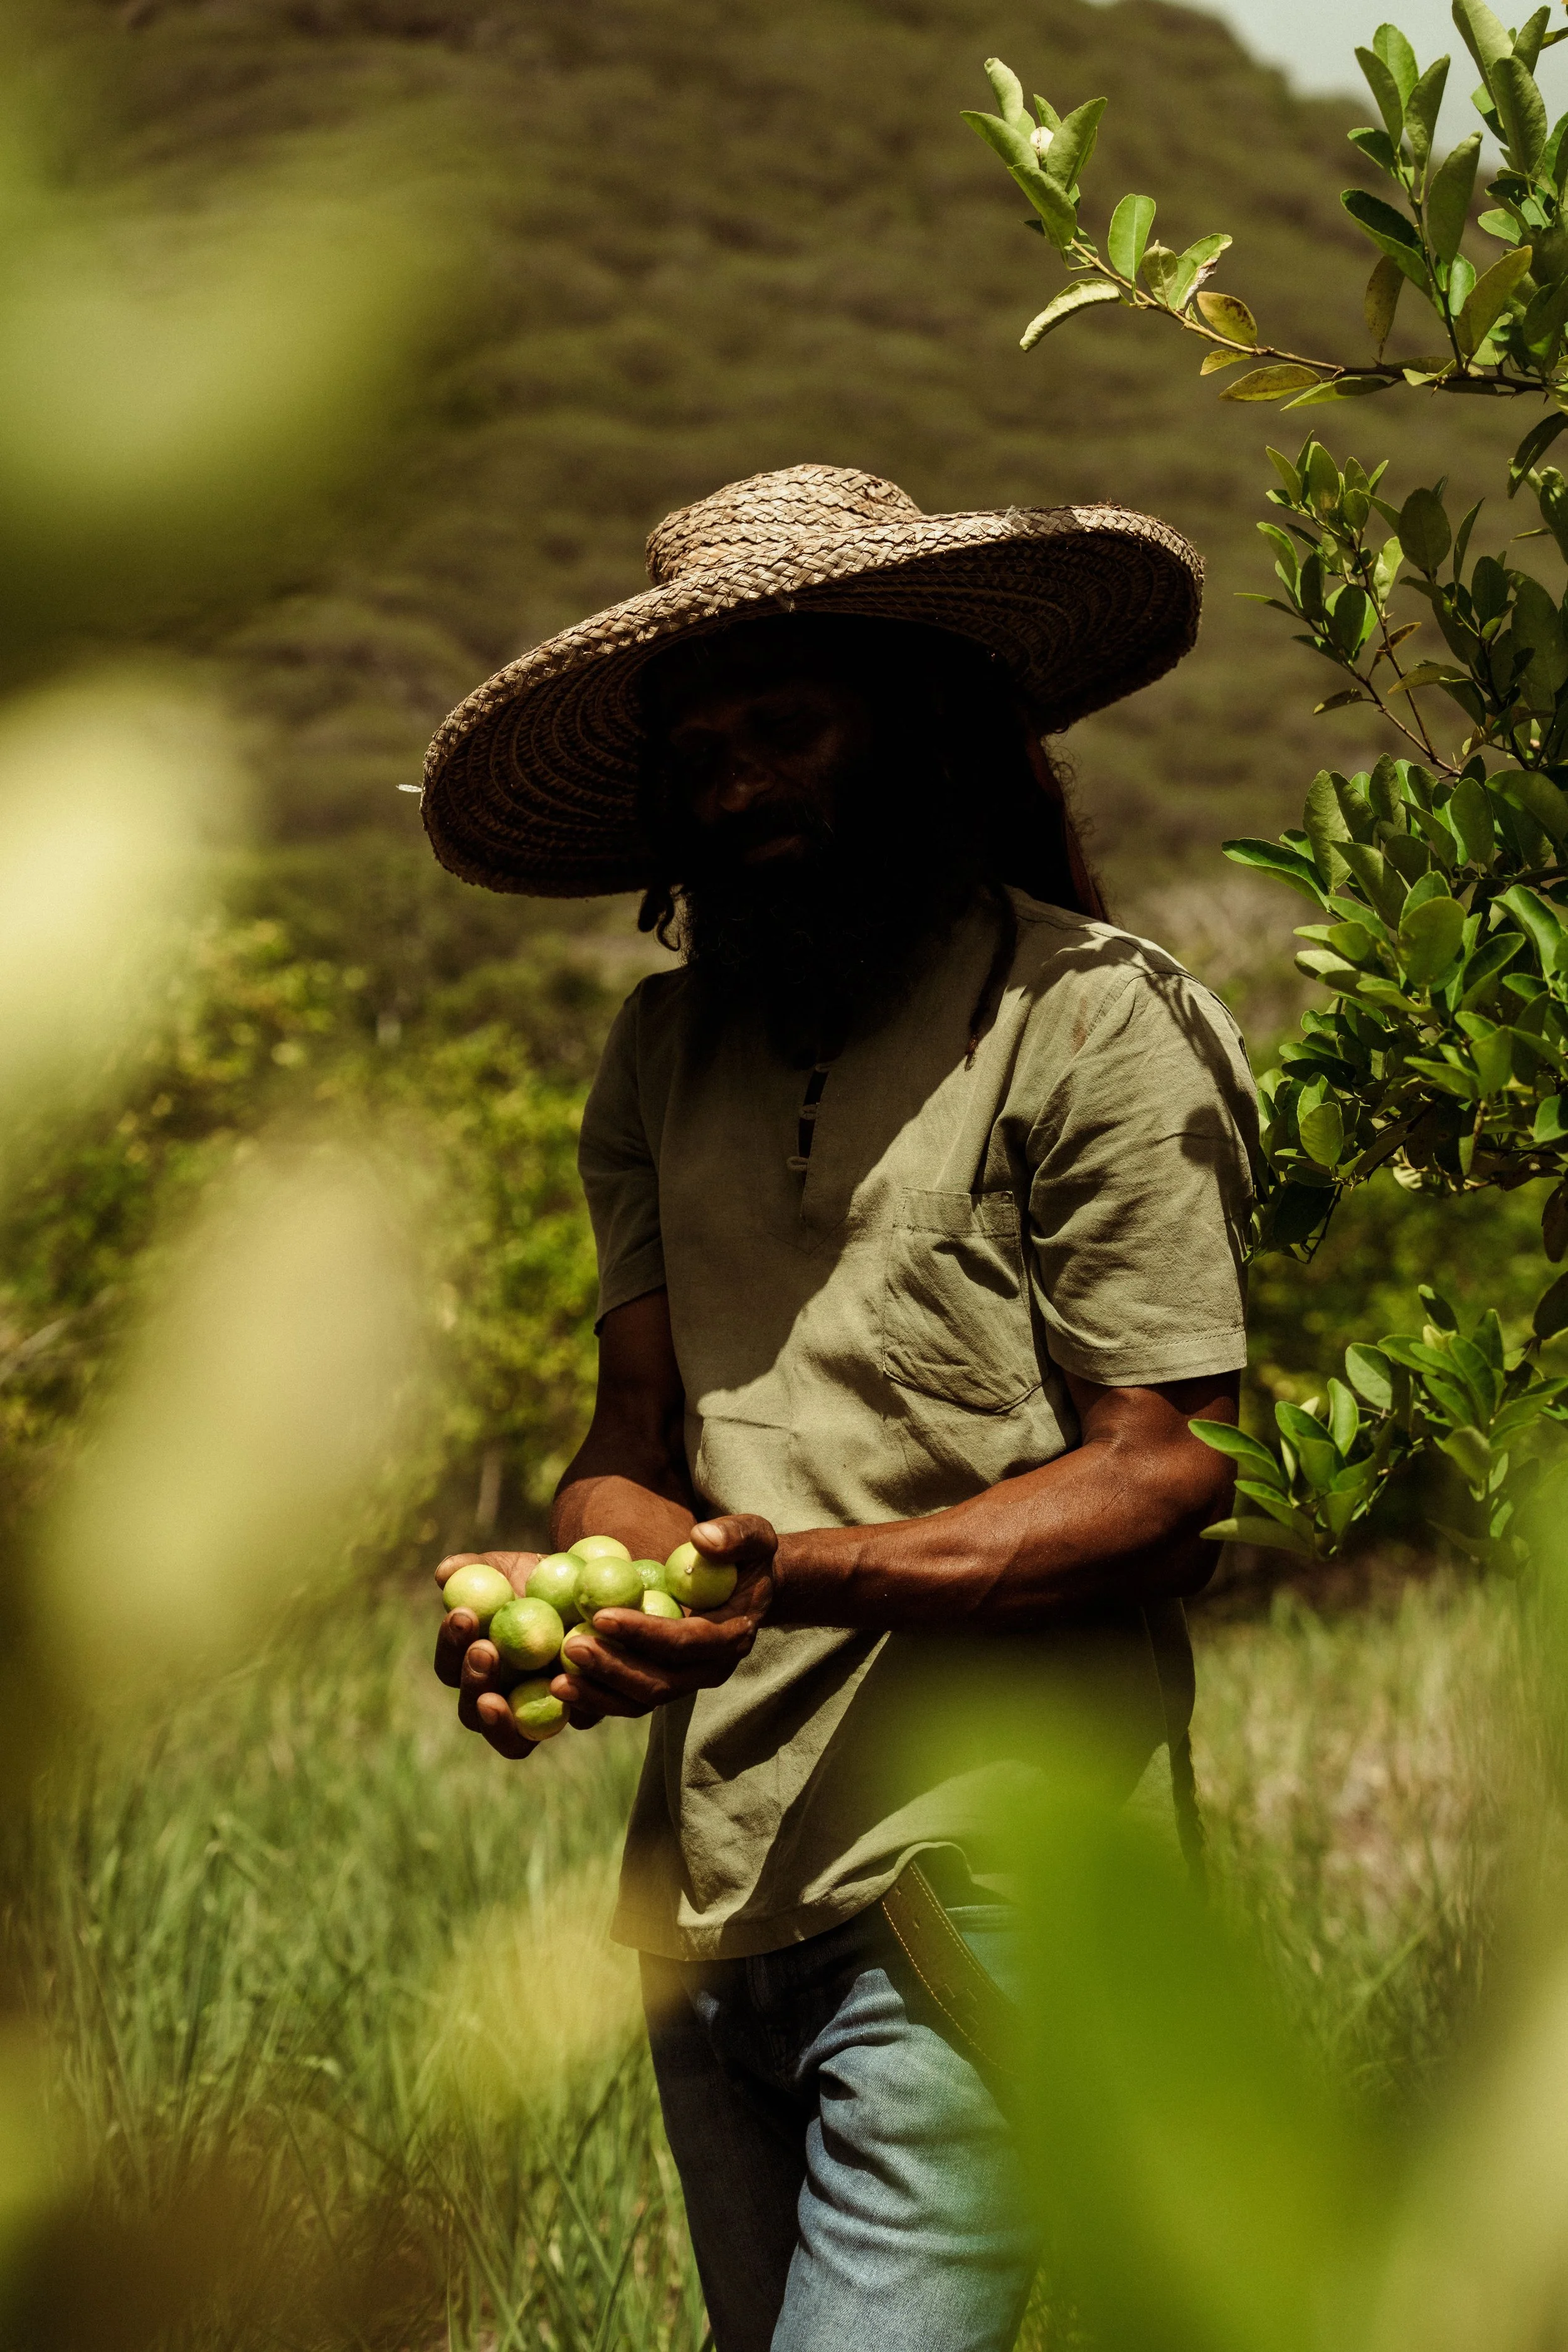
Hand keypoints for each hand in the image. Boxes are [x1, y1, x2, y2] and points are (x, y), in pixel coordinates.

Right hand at [432, 1549, 607, 1758]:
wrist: (589, 1589)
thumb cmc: (536, 1579)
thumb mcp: (508, 1568)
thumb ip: (477, 1569)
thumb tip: (445, 1573)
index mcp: (475, 1666)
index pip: (450, 1667)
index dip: (451, 1646)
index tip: (463, 1615)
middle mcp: (501, 1699)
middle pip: (473, 1713)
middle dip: (474, 1683)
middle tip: (485, 1650)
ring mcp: (538, 1713)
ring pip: (513, 1739)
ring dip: (506, 1716)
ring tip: (527, 1682)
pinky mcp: (582, 1713)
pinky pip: (576, 1719)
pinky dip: (575, 1701)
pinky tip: (578, 1677)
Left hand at [549, 1514, 776, 1718]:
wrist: (753, 1590)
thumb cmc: (749, 1557)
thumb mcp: (754, 1536)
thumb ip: (734, 1536)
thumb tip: (701, 1538)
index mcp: (732, 1636)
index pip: (684, 1641)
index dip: (644, 1631)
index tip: (602, 1615)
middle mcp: (712, 1670)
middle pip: (660, 1682)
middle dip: (614, 1667)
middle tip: (571, 1645)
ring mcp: (689, 1684)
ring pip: (643, 1701)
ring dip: (600, 1693)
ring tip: (558, 1680)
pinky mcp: (667, 1685)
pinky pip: (631, 1701)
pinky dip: (599, 1699)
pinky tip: (563, 1688)